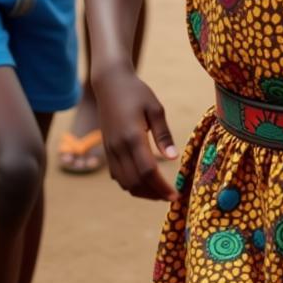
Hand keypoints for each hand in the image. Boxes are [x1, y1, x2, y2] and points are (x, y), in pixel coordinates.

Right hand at [93, 64, 178, 200]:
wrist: (110, 85)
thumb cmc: (137, 93)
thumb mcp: (156, 108)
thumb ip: (163, 134)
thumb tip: (173, 158)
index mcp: (133, 137)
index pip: (148, 171)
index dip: (161, 187)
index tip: (175, 195)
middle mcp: (118, 147)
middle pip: (135, 182)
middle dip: (153, 194)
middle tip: (170, 197)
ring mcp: (110, 151)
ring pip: (125, 183)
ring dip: (142, 192)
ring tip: (159, 193)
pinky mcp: (107, 150)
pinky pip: (117, 176)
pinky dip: (131, 184)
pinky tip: (144, 181)